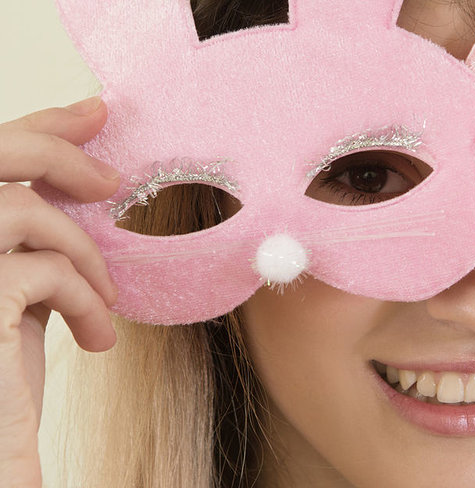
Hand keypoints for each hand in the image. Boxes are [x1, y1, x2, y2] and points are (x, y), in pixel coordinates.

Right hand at [0, 97, 118, 486]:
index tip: (95, 112)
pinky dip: (84, 300)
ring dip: (82, 254)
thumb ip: (35, 240)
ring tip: (107, 298)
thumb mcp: (20, 291)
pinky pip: (43, 271)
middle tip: (112, 179)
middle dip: (58, 151)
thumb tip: (87, 179)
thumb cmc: (2, 373)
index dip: (41, 123)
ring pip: (22, 212)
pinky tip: (97, 338)